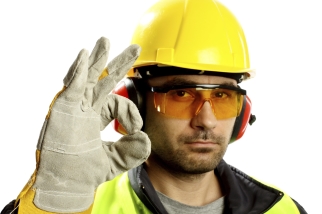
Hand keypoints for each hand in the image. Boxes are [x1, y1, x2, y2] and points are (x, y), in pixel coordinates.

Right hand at [18, 37, 150, 212]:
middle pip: (105, 79)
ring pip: (89, 77)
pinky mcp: (64, 109)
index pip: (120, 103)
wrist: (66, 185)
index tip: (135, 129)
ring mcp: (75, 106)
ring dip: (97, 59)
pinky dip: (78, 71)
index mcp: (98, 116)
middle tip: (135, 48)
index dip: (132, 113)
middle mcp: (87, 107)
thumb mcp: (115, 160)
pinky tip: (85, 56)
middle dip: (119, 63)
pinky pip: (72, 87)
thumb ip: (133, 151)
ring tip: (106, 41)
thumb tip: (146, 137)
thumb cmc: (85, 172)